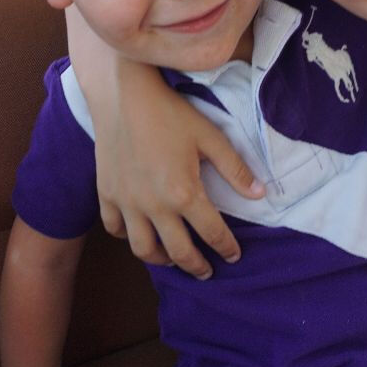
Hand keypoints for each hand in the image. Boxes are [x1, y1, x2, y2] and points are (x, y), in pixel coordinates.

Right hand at [64, 6, 263, 278]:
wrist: (123, 95)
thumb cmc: (171, 113)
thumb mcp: (210, 136)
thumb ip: (235, 169)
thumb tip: (261, 195)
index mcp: (184, 193)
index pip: (211, 233)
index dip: (226, 247)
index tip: (234, 256)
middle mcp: (154, 206)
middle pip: (178, 252)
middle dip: (196, 266)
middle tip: (206, 271)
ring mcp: (127, 203)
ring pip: (143, 249)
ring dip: (161, 259)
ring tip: (173, 259)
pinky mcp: (106, 194)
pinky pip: (115, 229)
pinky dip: (128, 237)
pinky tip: (140, 232)